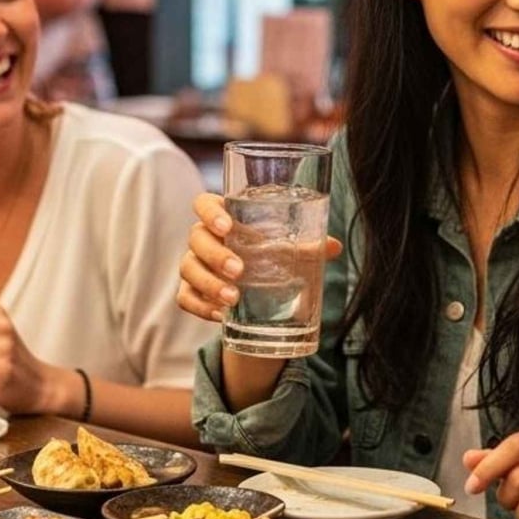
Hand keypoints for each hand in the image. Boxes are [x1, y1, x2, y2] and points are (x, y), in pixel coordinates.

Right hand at [176, 192, 341, 322]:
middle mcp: (203, 238)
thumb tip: (334, 246)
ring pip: (188, 269)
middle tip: (239, 270)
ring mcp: (193, 264)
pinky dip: (201, 307)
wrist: (254, 288)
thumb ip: (307, 245)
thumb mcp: (287, 248)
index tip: (228, 226)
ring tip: (233, 299)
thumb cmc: (267, 255)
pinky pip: (185, 298)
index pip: (203, 203)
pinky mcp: (190, 291)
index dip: (210, 212)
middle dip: (215, 254)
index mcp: (222, 217)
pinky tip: (221, 315)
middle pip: (196, 238)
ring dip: (209, 283)